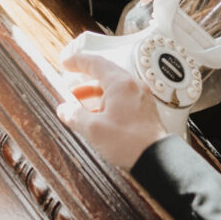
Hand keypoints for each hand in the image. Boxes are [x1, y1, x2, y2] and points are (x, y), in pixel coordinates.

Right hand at [58, 48, 167, 168]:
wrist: (156, 158)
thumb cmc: (130, 142)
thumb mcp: (94, 129)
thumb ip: (74, 116)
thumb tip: (64, 109)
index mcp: (120, 84)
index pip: (95, 63)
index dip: (78, 61)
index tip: (66, 63)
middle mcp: (132, 86)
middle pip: (104, 75)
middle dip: (84, 83)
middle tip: (69, 90)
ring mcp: (140, 97)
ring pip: (112, 89)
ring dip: (94, 95)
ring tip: (78, 108)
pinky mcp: (143, 109)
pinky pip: (121, 99)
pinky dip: (106, 103)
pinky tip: (97, 117)